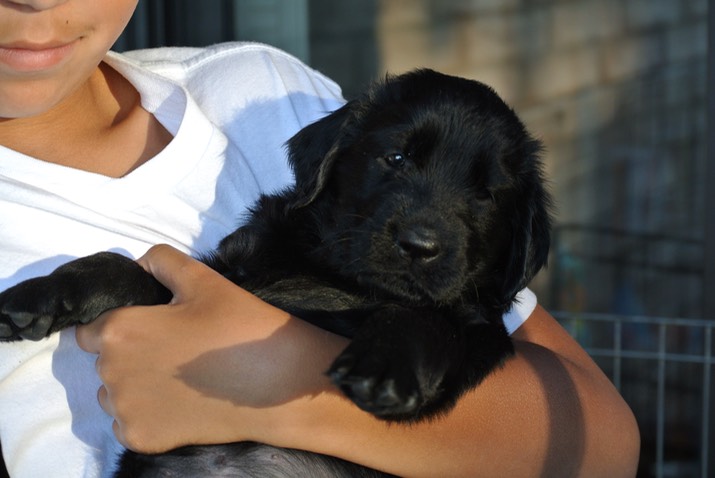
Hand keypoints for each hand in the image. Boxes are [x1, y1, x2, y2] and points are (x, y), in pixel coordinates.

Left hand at [76, 244, 346, 452]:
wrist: (277, 382)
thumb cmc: (239, 325)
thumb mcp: (203, 279)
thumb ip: (161, 261)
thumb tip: (140, 265)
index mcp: (119, 330)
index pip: (89, 328)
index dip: (120, 323)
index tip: (151, 326)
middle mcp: (111, 372)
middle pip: (105, 360)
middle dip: (131, 353)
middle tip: (176, 348)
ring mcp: (125, 410)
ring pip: (115, 393)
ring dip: (136, 384)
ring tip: (181, 376)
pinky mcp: (142, 438)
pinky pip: (129, 422)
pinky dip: (149, 414)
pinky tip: (182, 402)